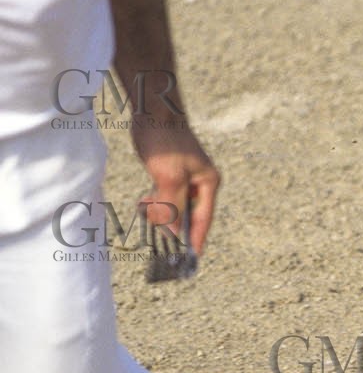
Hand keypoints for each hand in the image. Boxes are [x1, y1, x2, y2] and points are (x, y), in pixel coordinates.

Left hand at [133, 122, 220, 254]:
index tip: (189, 261)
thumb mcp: (168, 178)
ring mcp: (185, 179)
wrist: (153, 111)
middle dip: (170, 224)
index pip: (203, 220)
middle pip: (187, 216)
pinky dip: (154, 202)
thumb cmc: (165, 141)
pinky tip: (145, 199)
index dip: (195, 241)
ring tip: (145, 206)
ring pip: (173, 208)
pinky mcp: (171, 174)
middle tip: (155, 233)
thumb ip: (172, 208)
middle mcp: (200, 183)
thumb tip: (171, 235)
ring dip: (159, 212)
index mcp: (207, 184)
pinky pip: (164, 198)